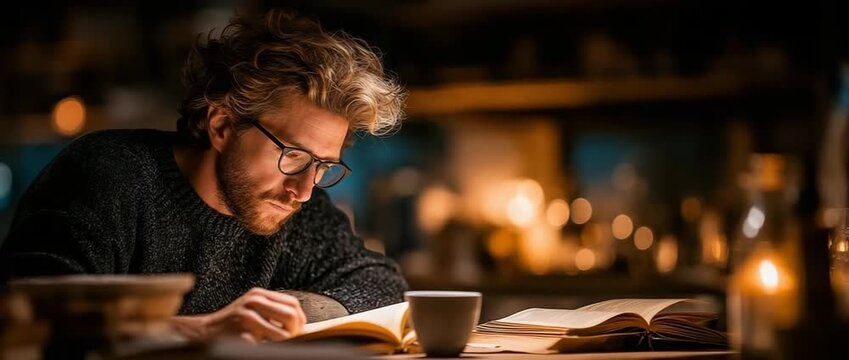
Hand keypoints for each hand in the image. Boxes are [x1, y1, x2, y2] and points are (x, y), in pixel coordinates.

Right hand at [171, 287, 306, 342]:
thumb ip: (271, 310)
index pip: (292, 303)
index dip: (300, 318)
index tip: (299, 329)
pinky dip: (268, 349)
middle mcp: (253, 303)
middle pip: (290, 315)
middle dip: (295, 331)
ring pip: (281, 334)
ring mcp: (246, 319)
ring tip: (278, 345)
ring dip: (283, 343)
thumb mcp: (251, 308)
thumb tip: (299, 323)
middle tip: (292, 339)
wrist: (204, 331)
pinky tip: (262, 347)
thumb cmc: (231, 322)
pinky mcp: (241, 335)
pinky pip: (264, 346)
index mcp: (258, 295)